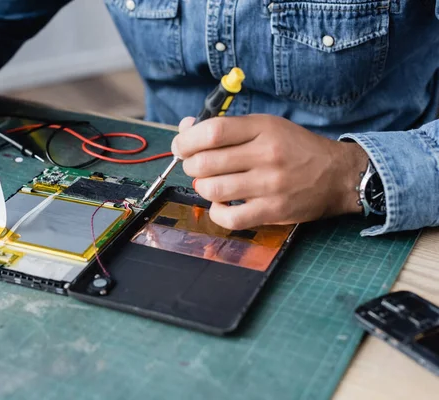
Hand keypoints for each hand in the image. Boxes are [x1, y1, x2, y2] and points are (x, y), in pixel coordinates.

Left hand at [171, 114, 367, 229]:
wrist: (338, 175)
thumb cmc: (295, 148)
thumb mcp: (266, 127)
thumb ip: (226, 128)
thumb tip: (185, 129)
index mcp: (262, 128)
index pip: (212, 131)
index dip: (186, 140)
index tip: (181, 146)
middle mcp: (266, 155)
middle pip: (206, 162)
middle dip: (190, 165)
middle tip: (196, 166)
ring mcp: (270, 185)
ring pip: (213, 190)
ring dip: (203, 188)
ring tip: (211, 184)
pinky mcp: (273, 211)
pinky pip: (230, 218)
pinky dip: (217, 213)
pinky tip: (222, 205)